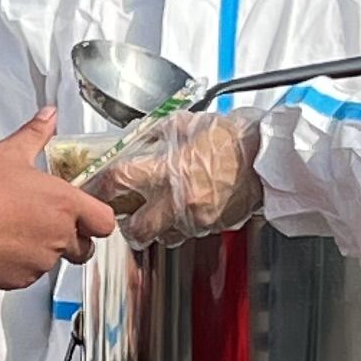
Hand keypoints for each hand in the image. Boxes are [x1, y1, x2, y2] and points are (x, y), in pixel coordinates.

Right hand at [0, 115, 113, 291]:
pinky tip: (3, 245)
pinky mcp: (22, 280)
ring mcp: (42, 261)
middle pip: (85, 246)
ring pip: (56, 260)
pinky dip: (22, 263)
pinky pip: (31, 273)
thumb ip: (35, 134)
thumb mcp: (8, 153)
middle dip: (73, 237)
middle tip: (49, 221)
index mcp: (65, 204)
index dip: (98, 218)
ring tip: (17, 229)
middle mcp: (60, 236)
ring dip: (45, 248)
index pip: (105, 221)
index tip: (85, 212)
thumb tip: (48, 117)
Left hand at [86, 108, 262, 247]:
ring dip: (155, 225)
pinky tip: (186, 205)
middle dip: (126, 222)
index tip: (91, 187)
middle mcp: (175, 201)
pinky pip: (187, 232)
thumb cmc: (233, 138)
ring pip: (161, 236)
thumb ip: (155, 135)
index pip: (116, 183)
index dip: (98, 186)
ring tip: (159, 206)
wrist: (268, 157)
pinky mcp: (211, 226)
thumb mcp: (185, 125)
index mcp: (165, 171)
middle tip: (125, 209)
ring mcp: (194, 219)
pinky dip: (180, 223)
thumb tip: (136, 142)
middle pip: (134, 229)